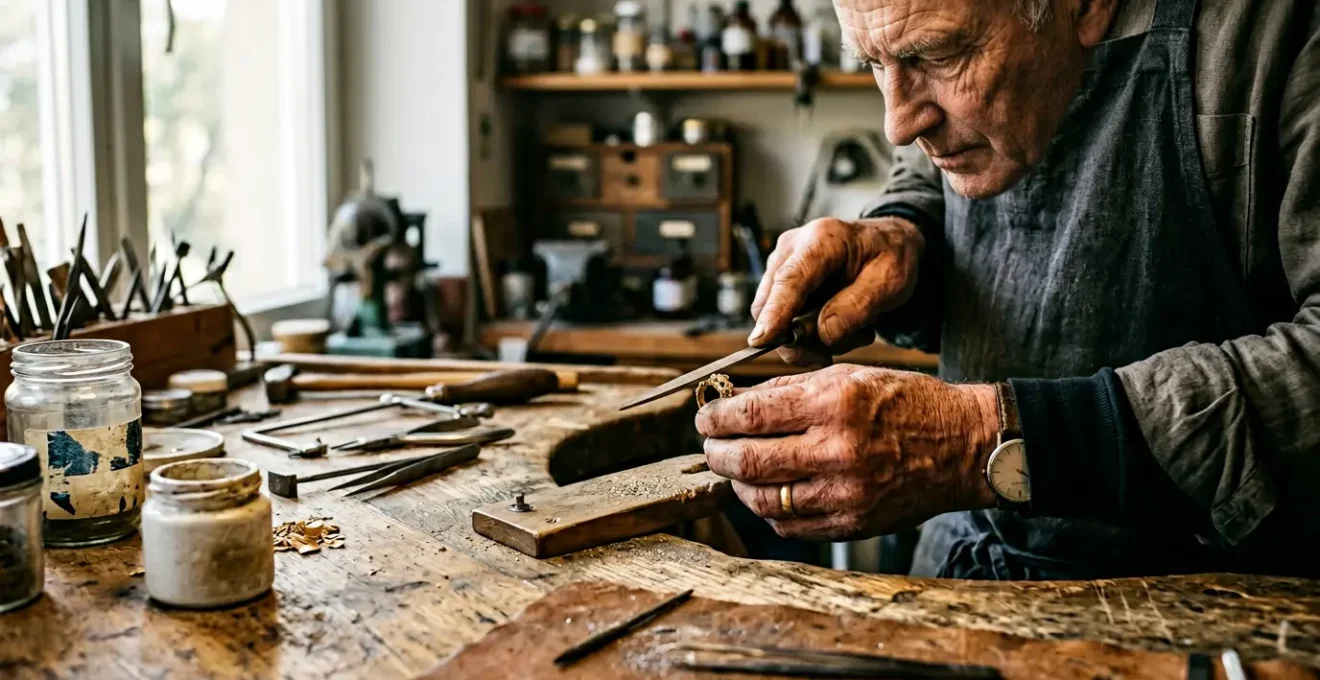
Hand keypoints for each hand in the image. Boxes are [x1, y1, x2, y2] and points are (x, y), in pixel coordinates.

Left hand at [695, 364, 999, 540]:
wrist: (964, 445)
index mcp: (834, 403)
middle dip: (715, 453)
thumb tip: (738, 402)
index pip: (751, 414)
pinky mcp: (852, 523)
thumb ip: (792, 390)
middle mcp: (836, 450)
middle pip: (747, 461)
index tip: (704, 417)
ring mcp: (844, 493)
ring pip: (763, 499)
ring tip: (734, 470)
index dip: (716, 418)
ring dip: (737, 485)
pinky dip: (769, 510)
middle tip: (709, 446)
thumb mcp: (850, 375)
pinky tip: (769, 493)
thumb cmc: (908, 403)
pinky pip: (791, 526)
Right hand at [750, 217, 922, 365]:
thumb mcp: (890, 283)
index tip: (762, 340)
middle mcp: (792, 247)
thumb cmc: (891, 257)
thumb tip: (823, 334)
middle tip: (830, 355)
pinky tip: (838, 326)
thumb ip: (857, 308)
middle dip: (795, 338)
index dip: (775, 311)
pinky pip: (781, 318)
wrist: (887, 243)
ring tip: (851, 331)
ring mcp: (782, 263)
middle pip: (770, 303)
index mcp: (823, 239)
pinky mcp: (780, 279)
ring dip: (807, 337)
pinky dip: (806, 332)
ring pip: (773, 316)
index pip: (791, 279)